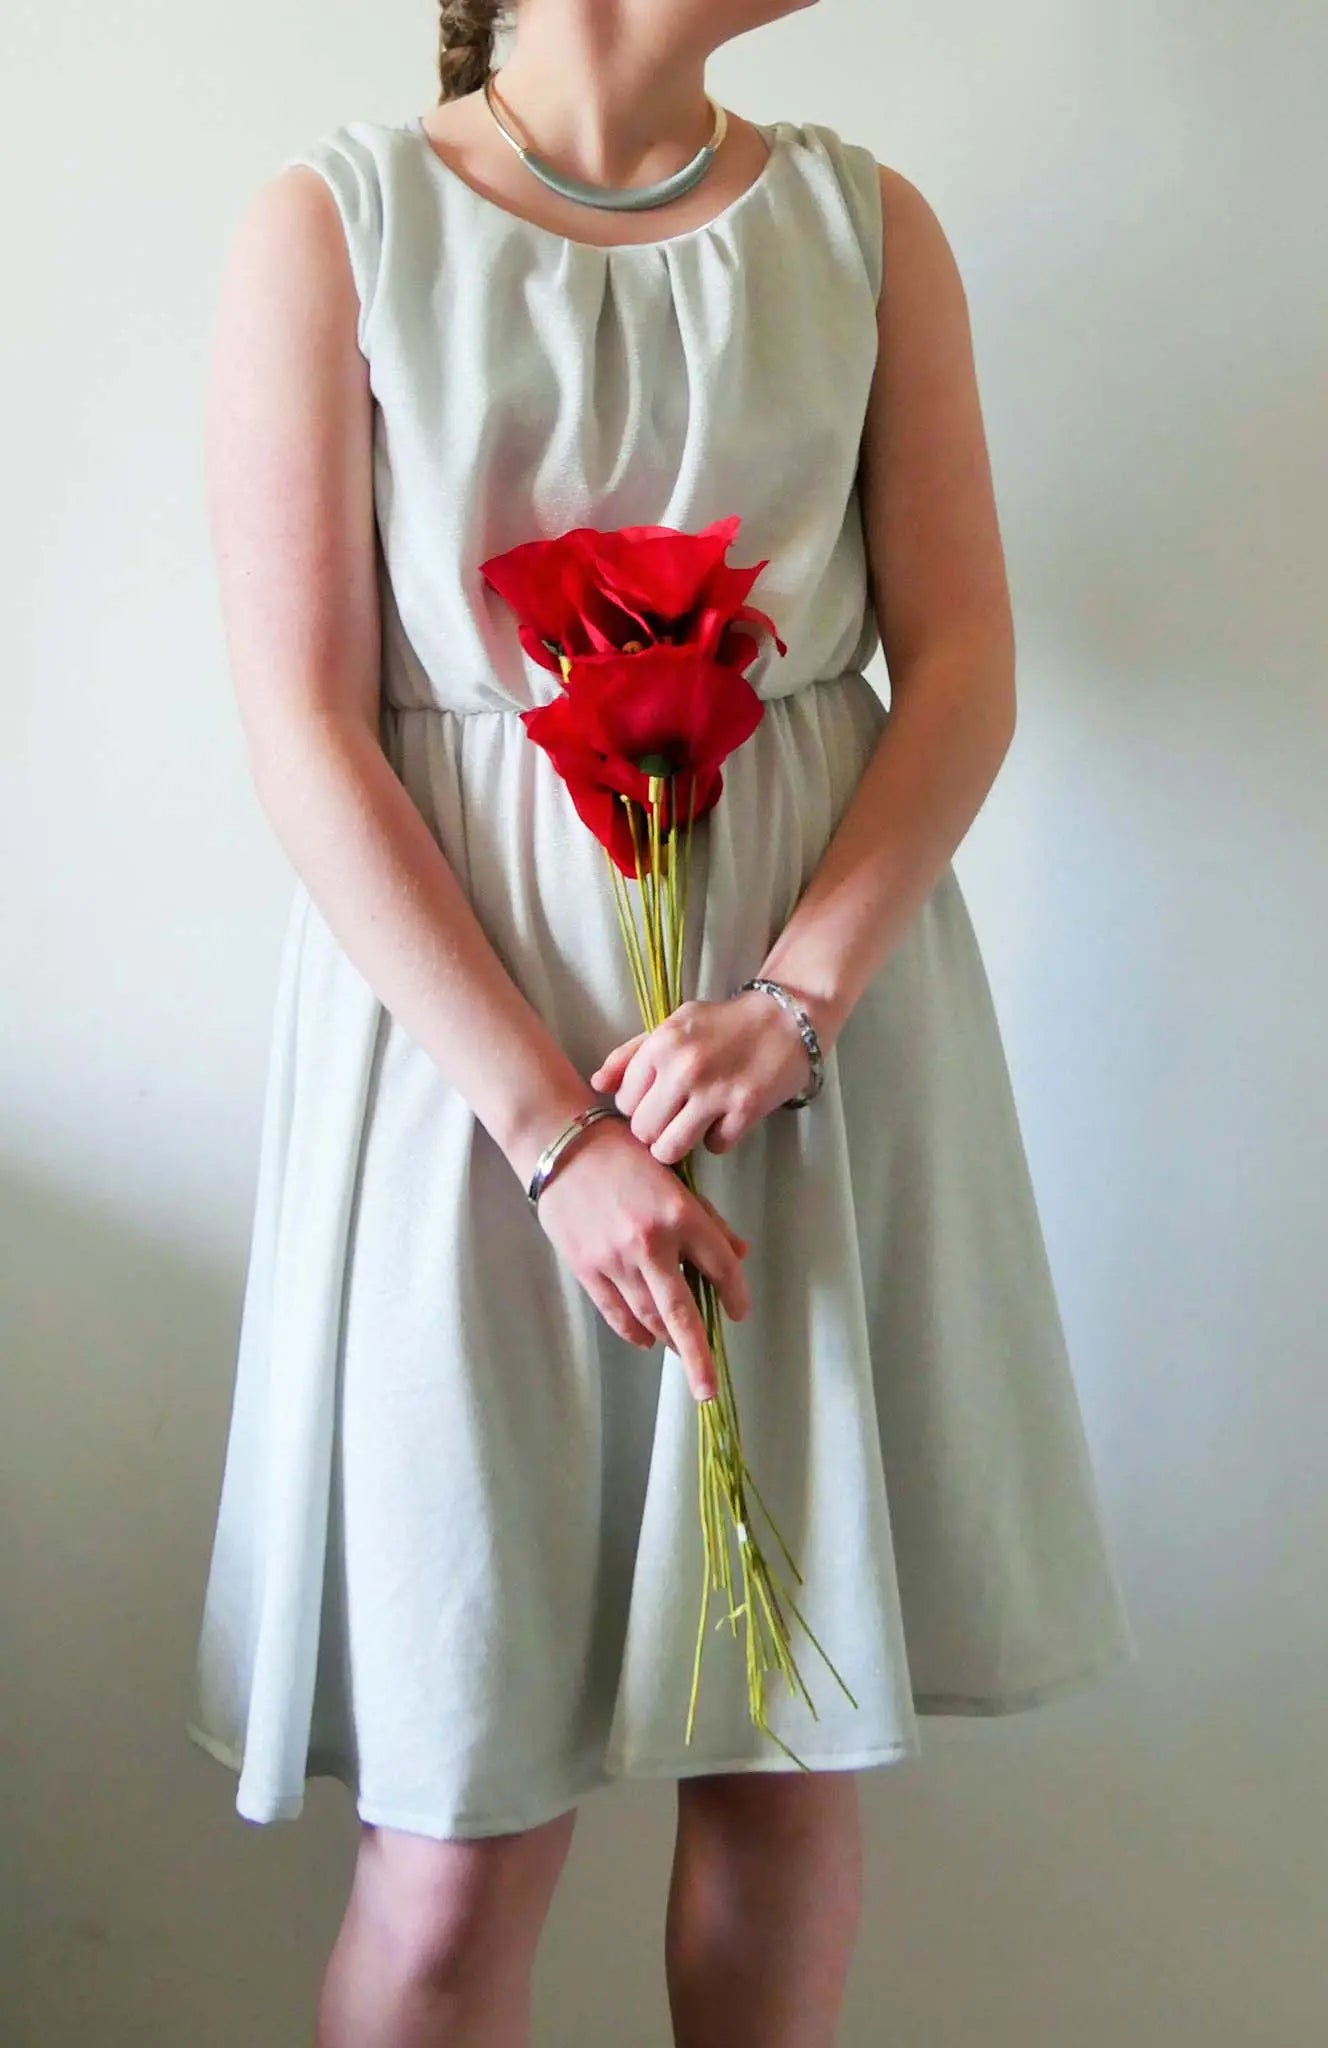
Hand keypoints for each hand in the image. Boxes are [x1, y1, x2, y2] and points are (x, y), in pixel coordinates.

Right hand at [533, 1114, 750, 1401]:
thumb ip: (706, 1218)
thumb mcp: (674, 1177)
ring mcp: (615, 1260)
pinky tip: (646, 1340)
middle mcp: (650, 1243)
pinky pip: (616, 1313)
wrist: (559, 1145)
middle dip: (698, 1357)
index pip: (720, 1267)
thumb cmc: (621, 1152)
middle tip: (709, 1390)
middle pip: (683, 1314)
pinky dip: (634, 1332)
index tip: (737, 1312)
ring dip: (667, 1340)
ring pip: (649, 1318)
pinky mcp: (587, 1269)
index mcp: (679, 1213)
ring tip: (679, 1352)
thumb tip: (737, 1255)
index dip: (734, 1295)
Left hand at [589, 990, 816, 1165]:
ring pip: (670, 1149)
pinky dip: (718, 1138)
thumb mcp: (672, 1026)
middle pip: (643, 1130)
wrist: (786, 1018)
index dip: (639, 1106)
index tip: (656, 1100)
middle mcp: (683, 1068)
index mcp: (661, 1045)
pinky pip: (714, 1147)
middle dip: (655, 1130)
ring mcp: (715, 1091)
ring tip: (692, 1127)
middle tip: (675, 1117)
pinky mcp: (745, 1110)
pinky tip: (726, 1118)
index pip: (624, 1102)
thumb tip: (598, 1085)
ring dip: (679, 1144)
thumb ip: (630, 1055)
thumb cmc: (722, 1024)